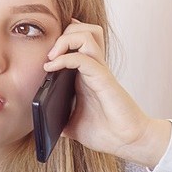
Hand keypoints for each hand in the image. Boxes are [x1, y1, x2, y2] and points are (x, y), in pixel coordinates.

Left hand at [44, 19, 170, 168]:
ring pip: (87, 35)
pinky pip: (84, 58)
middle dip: (62, 33)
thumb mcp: (74, 127)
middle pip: (83, 30)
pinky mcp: (104, 80)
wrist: (129, 142)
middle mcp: (95, 69)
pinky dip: (65, 58)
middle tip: (49, 54)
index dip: (62, 38)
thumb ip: (60, 121)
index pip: (77, 41)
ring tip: (52, 57)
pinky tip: (51, 68)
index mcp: (87, 75)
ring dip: (64, 40)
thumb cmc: (107, 133)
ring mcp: (100, 72)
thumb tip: (43, 126)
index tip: (45, 54)